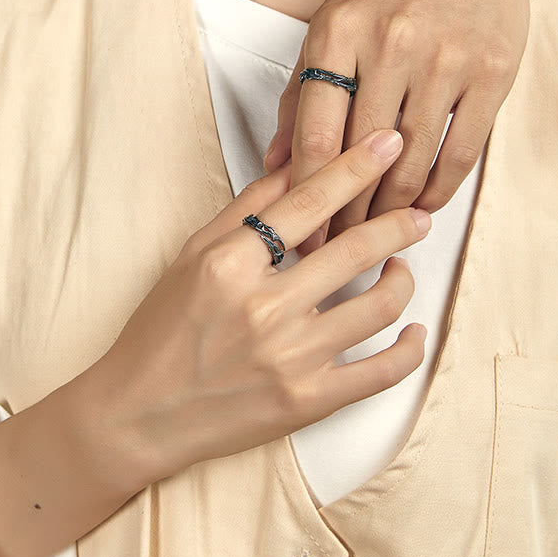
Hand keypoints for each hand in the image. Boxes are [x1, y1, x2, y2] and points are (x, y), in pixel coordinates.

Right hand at [100, 129, 430, 476]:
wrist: (140, 413)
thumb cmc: (161, 329)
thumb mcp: (191, 255)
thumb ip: (245, 209)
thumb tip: (297, 168)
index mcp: (230, 264)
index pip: (307, 202)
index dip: (355, 167)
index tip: (388, 143)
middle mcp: (263, 308)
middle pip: (354, 250)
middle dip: (398, 224)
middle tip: (417, 215)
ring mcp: (289, 358)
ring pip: (378, 307)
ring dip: (402, 280)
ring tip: (399, 270)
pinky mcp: (307, 402)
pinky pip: (382, 373)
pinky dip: (410, 350)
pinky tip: (414, 333)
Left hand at [264, 0, 531, 250]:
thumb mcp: (333, 22)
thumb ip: (299, 93)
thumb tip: (274, 162)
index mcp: (339, 31)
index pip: (314, 133)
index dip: (305, 193)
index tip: (300, 231)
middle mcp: (391, 44)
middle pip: (360, 158)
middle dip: (344, 215)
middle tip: (333, 250)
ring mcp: (446, 58)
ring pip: (411, 162)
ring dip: (390, 211)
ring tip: (373, 236)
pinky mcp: (492, 72)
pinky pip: (461, 152)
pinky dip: (438, 190)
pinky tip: (421, 208)